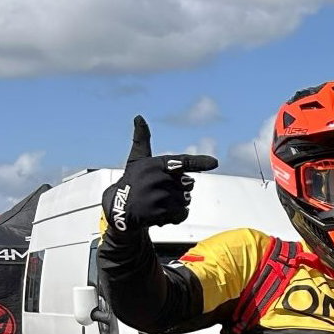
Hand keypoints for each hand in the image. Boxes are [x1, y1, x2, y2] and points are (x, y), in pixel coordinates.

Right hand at [101, 116, 218, 233]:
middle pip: (189, 184)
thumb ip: (142, 140)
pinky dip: (177, 216)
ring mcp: (158, 196)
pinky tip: (162, 213)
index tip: (214, 163)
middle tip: (161, 190)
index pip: (183, 162)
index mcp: (155, 164)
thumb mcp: (137, 159)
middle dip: (180, 188)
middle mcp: (157, 179)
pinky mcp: (159, 213)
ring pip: (187, 200)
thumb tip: (139, 117)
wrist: (118, 208)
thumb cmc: (132, 180)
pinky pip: (183, 214)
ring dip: (177, 203)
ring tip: (158, 202)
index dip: (199, 162)